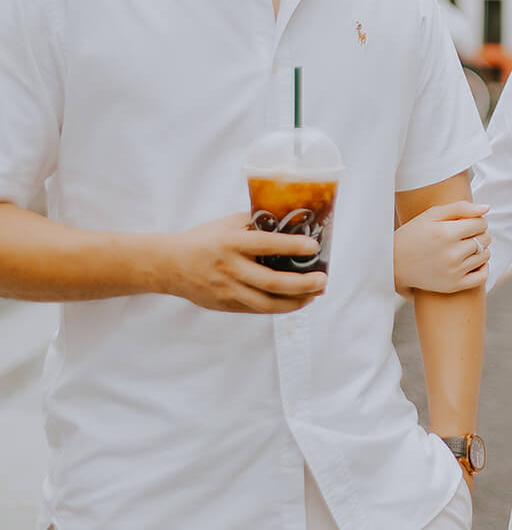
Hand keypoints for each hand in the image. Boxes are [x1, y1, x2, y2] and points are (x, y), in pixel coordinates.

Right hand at [158, 210, 324, 313]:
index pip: (267, 245)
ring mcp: (228, 291)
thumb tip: (287, 220)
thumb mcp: (227, 224)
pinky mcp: (226, 305)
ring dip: (295, 302)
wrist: (170, 266)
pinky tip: (294, 301)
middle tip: (323, 280)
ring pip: (267, 304)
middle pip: (272, 282)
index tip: (314, 246)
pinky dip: (278, 307)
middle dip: (302, 284)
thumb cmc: (203, 240)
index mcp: (232, 244)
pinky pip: (257, 309)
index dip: (293, 246)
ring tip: (314, 295)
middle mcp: (231, 269)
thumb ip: (254, 223)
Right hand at [394, 203, 490, 295]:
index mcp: (446, 233)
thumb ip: (460, 207)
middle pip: (484, 238)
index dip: (478, 220)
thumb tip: (487, 208)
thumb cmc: (414, 234)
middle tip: (466, 233)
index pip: (481, 223)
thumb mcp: (432, 214)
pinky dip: (483, 267)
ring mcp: (453, 271)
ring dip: (481, 248)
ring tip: (466, 246)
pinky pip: (482, 276)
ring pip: (485, 255)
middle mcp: (451, 253)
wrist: (394, 263)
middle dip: (480, 233)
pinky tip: (473, 261)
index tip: (468, 222)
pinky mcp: (453, 286)